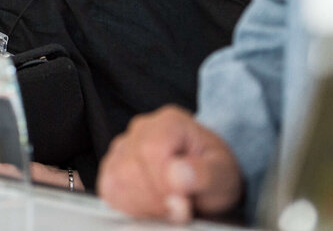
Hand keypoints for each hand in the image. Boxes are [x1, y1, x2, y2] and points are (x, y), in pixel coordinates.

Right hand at [98, 105, 242, 222]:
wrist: (209, 177)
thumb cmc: (215, 173)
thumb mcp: (224, 175)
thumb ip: (204, 174)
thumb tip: (176, 174)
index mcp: (171, 122)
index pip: (150, 150)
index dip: (161, 183)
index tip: (182, 204)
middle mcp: (142, 128)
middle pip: (129, 166)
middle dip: (154, 199)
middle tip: (179, 210)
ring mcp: (124, 145)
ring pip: (115, 178)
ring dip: (141, 205)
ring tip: (167, 209)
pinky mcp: (113, 164)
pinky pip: (108, 188)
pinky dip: (128, 206)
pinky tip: (150, 208)